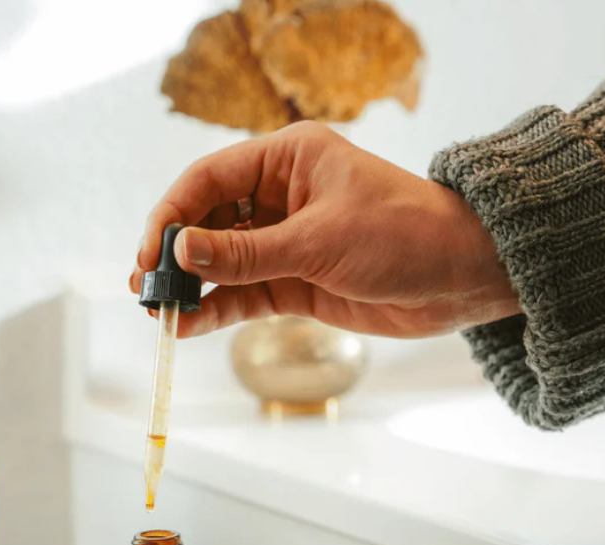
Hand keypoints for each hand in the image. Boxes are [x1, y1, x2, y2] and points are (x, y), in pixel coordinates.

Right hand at [131, 121, 519, 338]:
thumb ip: (247, 253)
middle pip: (210, 222)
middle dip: (177, 255)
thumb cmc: (402, 235)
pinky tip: (191, 324)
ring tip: (159, 311)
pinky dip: (220, 309)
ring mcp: (288, 243)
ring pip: (225, 263)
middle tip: (146, 288)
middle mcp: (281, 197)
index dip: (173, 215)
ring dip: (192, 287)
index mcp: (287, 160)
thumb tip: (180, 253)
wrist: (458, 278)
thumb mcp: (319, 241)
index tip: (150, 252)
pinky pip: (247, 294)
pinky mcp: (298, 282)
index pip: (210, 179)